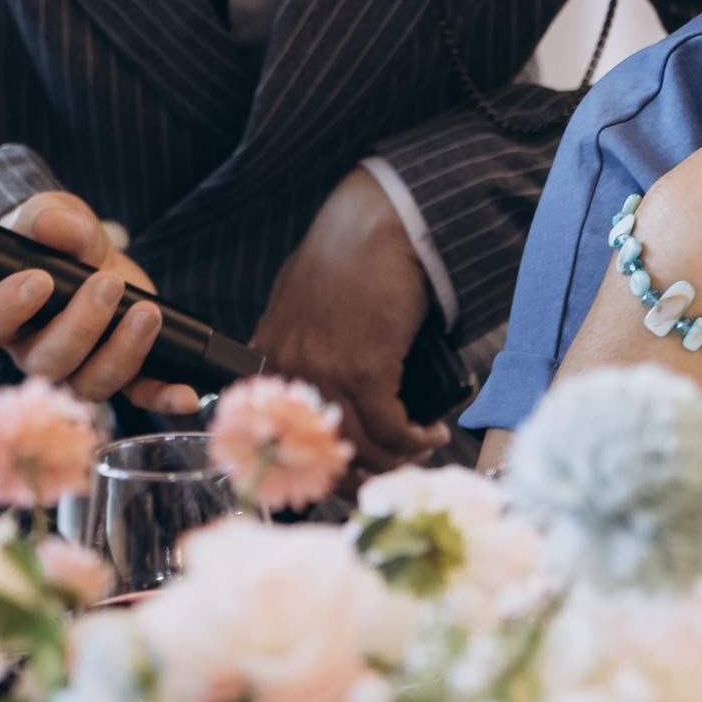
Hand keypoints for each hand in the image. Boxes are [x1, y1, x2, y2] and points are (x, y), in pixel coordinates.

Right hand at [0, 193, 198, 414]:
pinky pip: (137, 395)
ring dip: (122, 353)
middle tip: (107, 283)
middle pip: (44, 363)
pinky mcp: (119, 373)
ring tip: (146, 313)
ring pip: (88, 384)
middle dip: (79, 327)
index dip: (4, 311)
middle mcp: (29, 352)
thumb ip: (51, 219)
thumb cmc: (55, 238)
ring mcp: (75, 369)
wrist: (88, 253)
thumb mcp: (52, 215)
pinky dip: (162, 397)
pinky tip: (186, 394)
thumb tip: (52, 224)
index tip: (40, 280)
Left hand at [250, 168, 450, 473]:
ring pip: (361, 446)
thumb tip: (316, 379)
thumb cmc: (347, 252)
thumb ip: (298, 339)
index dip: (316, 461)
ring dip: (395, 458)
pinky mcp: (365, 372)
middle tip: (383, 477)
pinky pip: (392, 429)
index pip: (281, 431)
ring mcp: (326, 374)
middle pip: (321, 450)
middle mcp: (291, 371)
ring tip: (418, 451)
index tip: (345, 472)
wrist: (378, 225)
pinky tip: (430, 433)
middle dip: (356, 474)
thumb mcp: (301, 297)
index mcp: (270, 354)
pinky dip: (415, 439)